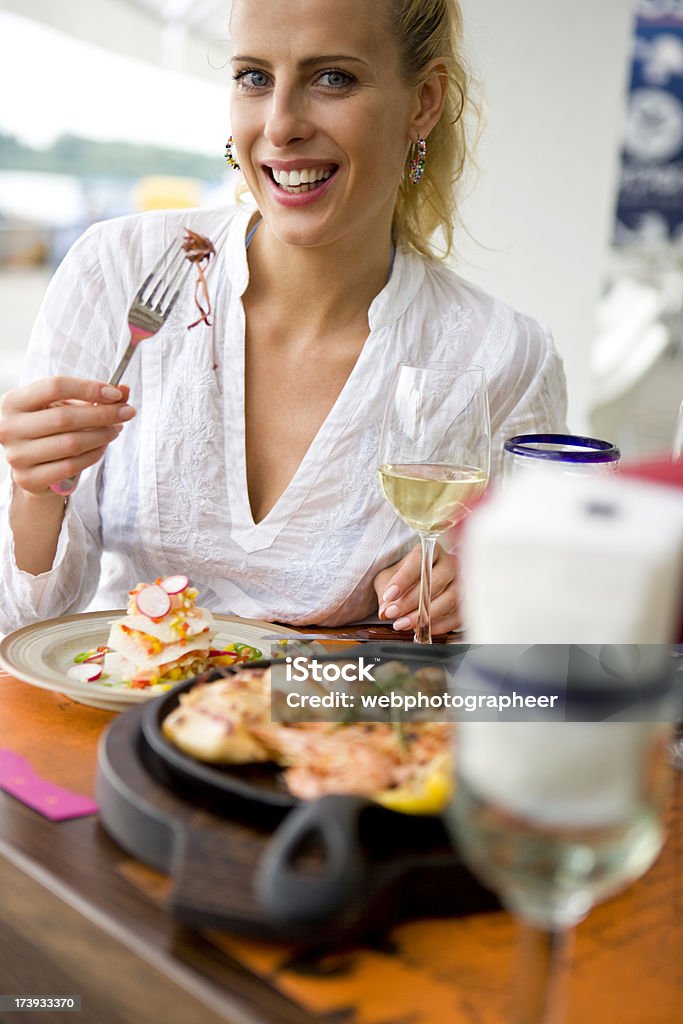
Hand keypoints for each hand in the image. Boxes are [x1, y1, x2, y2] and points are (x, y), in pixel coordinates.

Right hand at [0, 377, 134, 496]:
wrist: (31, 465)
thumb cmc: (48, 430)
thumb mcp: (63, 407)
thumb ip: (92, 397)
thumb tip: (124, 390)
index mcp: (13, 401)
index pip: (55, 386)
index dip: (89, 388)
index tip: (116, 394)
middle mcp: (9, 427)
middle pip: (65, 417)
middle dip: (103, 414)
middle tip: (127, 413)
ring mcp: (17, 455)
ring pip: (71, 443)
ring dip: (101, 436)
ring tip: (115, 430)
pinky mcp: (29, 479)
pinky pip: (71, 466)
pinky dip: (93, 455)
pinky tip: (102, 447)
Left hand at [373, 542, 461, 634]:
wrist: (417, 586)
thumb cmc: (404, 579)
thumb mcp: (389, 579)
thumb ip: (386, 591)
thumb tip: (385, 611)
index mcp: (431, 551)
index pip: (420, 559)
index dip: (403, 578)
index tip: (389, 595)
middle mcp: (450, 564)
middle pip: (436, 580)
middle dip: (412, 600)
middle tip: (393, 613)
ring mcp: (461, 583)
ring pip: (450, 599)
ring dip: (425, 615)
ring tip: (403, 624)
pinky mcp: (466, 603)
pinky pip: (458, 615)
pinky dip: (439, 626)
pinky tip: (422, 629)